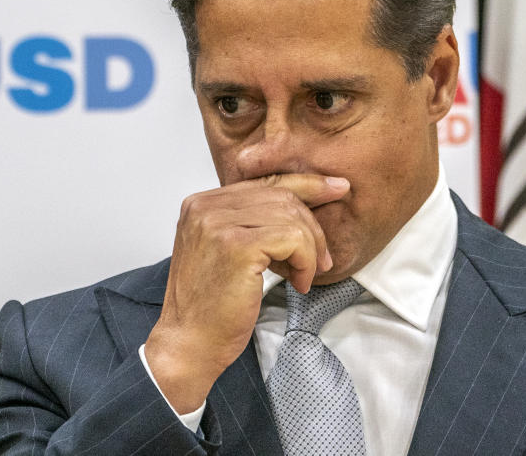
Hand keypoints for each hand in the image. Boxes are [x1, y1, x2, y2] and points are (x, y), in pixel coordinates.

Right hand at [144, 173, 349, 412]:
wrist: (189, 344)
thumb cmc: (209, 307)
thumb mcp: (226, 253)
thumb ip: (250, 224)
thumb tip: (299, 207)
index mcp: (201, 204)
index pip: (263, 181)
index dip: (305, 184)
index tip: (337, 187)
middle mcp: (205, 207)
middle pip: (281, 195)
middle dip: (312, 226)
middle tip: (322, 259)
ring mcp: (218, 224)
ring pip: (290, 216)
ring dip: (310, 249)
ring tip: (304, 275)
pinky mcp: (236, 246)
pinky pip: (292, 239)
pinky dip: (305, 261)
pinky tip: (299, 282)